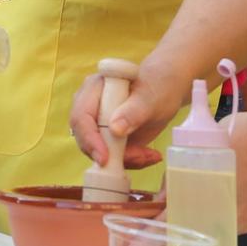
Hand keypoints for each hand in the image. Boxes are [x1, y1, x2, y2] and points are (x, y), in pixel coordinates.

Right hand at [68, 53, 183, 169]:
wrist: (165, 89)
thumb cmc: (158, 85)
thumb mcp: (151, 98)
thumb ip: (133, 111)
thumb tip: (114, 129)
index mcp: (93, 88)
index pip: (81, 117)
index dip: (90, 139)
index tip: (105, 158)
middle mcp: (89, 105)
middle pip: (86, 138)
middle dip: (111, 155)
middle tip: (140, 157)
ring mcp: (96, 123)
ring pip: (99, 151)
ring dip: (125, 159)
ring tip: (150, 155)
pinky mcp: (106, 137)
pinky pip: (111, 156)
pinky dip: (130, 160)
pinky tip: (149, 155)